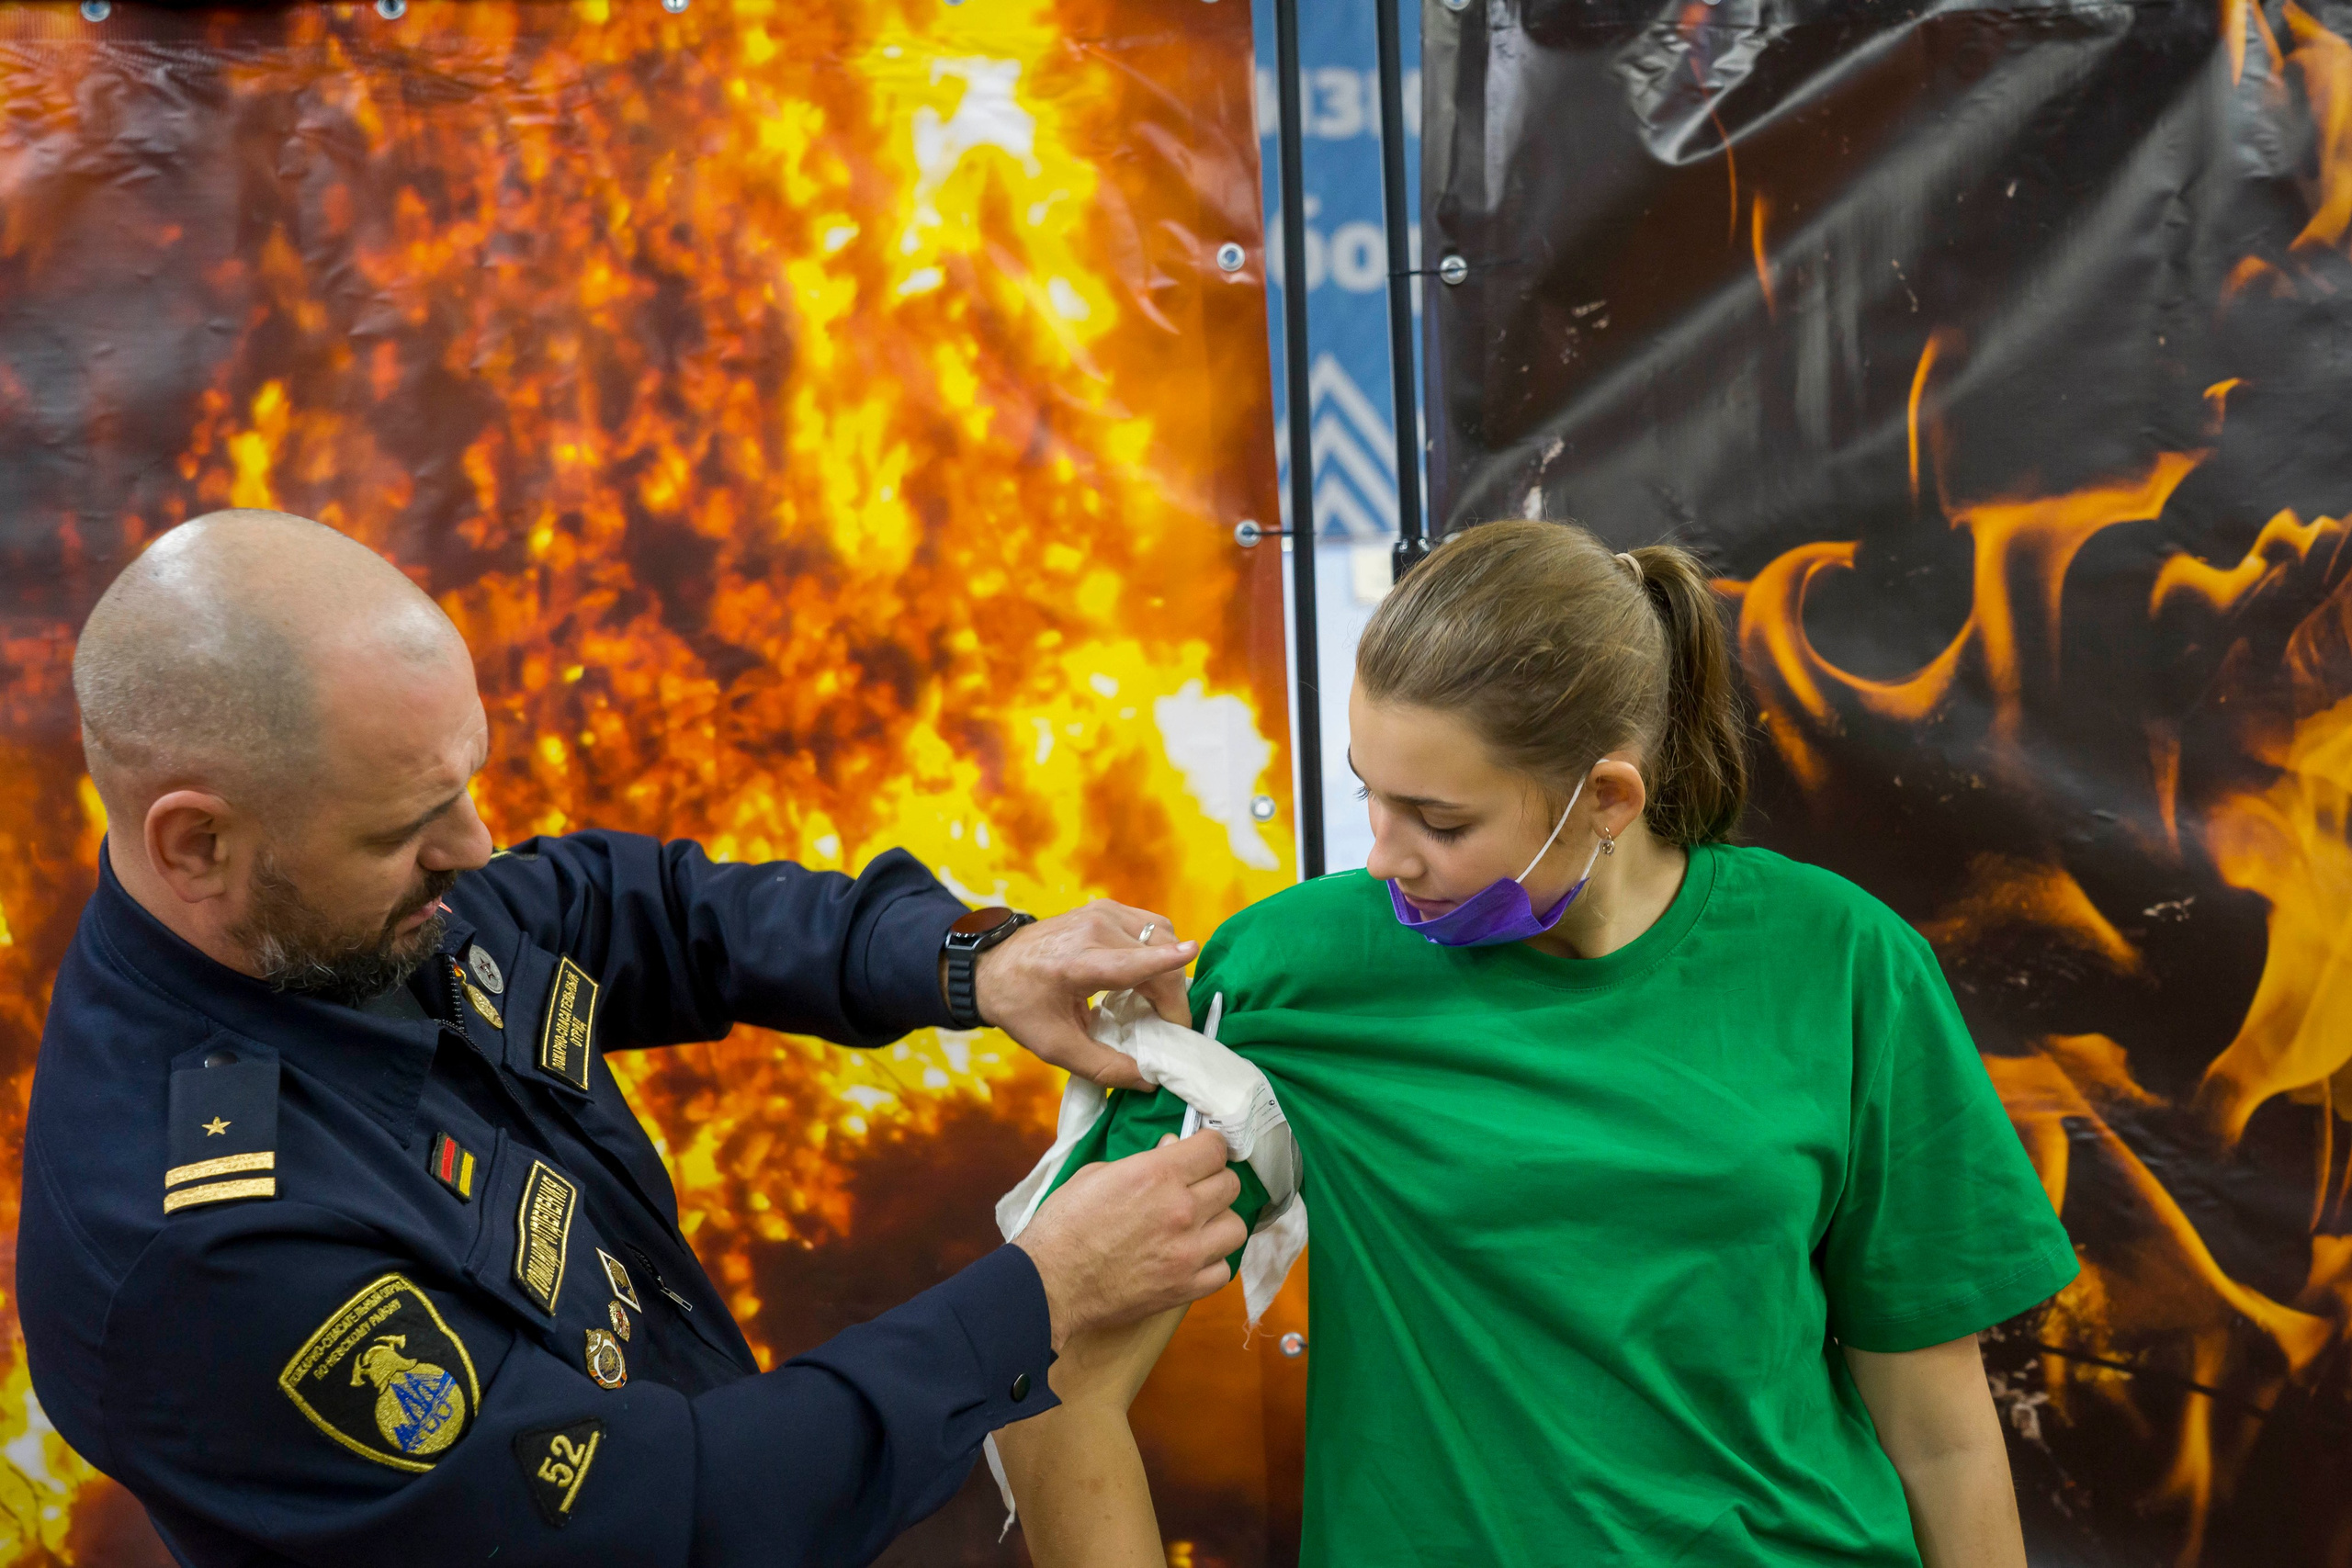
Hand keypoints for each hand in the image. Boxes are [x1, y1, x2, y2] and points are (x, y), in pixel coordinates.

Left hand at [972, 899, 1195, 1089]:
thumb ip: (1103, 1067)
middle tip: (1170, 1030)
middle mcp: (1093, 929)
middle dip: (1173, 996)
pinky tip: (1147, 977)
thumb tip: (1148, 1081)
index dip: (1162, 960)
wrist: (992, 967)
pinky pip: (1153, 927)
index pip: (1127, 961)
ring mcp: (1103, 912)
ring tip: (1158, 1005)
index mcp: (1076, 963)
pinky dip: (1160, 952)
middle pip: (1157, 954)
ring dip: (1170, 971)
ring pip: (1162, 935)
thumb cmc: (1022, 1007)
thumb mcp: (1055, 1047)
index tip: (1194, 951)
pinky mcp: (1108, 907)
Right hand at [1013, 1130, 1244, 1349]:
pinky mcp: (1185, 1288)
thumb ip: (1143, 1160)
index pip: (1215, 1147)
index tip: (1202, 1151)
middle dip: (1214, 1180)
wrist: (1049, 1284)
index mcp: (1157, 1174)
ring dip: (1219, 1221)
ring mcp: (1187, 1252)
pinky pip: (1223, 1271)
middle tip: (1196, 1186)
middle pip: (1230, 1184)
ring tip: (1199, 1224)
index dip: (1209, 1145)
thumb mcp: (1096, 1174)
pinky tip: (1193, 1257)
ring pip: (1236, 1226)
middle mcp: (1181, 1210)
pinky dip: (1213, 1262)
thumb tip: (1173, 1149)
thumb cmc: (1063, 1225)